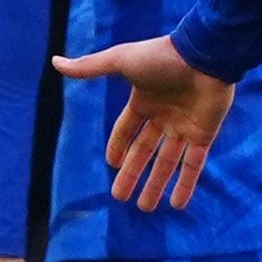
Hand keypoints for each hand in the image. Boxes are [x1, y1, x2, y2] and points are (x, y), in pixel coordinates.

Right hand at [52, 35, 234, 211]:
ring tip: (145, 207)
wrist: (206, 54)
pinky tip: (177, 204)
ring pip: (168, 161)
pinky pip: (194, 164)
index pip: (127, 129)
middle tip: (120, 196)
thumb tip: (55, 62)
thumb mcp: (121, 60)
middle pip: (144, 150)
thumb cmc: (163, 56)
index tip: (112, 165)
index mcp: (144, 99)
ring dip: (157, 184)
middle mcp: (164, 115)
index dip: (118, 146)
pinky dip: (186, 184)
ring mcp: (185, 125)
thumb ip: (90, 67)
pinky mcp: (204, 133)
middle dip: (132, 173)